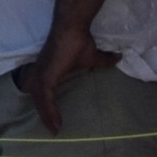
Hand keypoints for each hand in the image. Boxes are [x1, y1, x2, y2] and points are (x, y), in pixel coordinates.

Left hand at [20, 16, 99, 135]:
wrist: (73, 27)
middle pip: (37, 98)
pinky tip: (54, 123)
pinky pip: (44, 99)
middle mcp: (42, 72)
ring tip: (54, 130)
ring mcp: (42, 74)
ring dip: (45, 116)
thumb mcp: (93, 56)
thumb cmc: (80, 40)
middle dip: (43, 114)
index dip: (47, 105)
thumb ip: (104, 59)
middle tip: (52, 129)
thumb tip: (118, 57)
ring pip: (39, 101)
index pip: (44, 91)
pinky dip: (48, 111)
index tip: (54, 119)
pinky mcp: (46, 75)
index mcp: (50, 70)